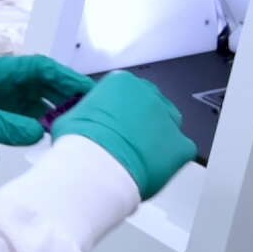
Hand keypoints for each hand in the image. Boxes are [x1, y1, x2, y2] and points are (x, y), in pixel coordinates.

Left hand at [0, 55, 94, 167]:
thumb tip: (42, 131)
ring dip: (53, 111)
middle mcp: (0, 82)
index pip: (39, 67)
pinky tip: (51, 136)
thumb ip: (8, 125)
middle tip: (90, 110)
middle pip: (41, 83)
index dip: (65, 76)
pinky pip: (23, 118)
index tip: (87, 90)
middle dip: (64, 94)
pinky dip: (38, 125)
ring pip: (34, 102)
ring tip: (76, 125)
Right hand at [50, 71, 195, 198]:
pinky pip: (181, 150)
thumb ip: (85, 114)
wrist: (93, 169)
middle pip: (150, 105)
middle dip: (141, 121)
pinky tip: (152, 169)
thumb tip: (82, 123)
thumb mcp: (70, 118)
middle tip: (128, 141)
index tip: (114, 123)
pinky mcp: (181, 145)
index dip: (120, 110)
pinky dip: (170, 160)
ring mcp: (167, 118)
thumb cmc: (79, 145)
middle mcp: (148, 94)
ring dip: (158, 137)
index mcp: (122, 82)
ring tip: (140, 157)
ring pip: (169, 125)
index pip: (127, 91)